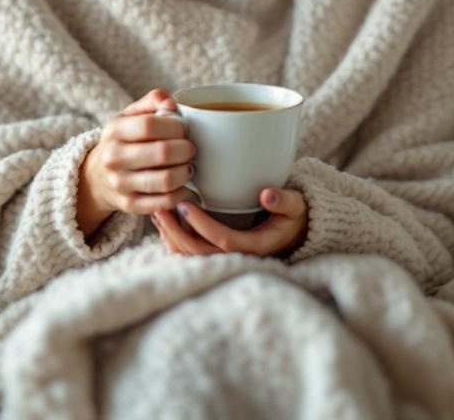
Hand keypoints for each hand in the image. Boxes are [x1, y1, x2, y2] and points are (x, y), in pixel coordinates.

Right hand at [77, 88, 196, 233]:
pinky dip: (181, 193)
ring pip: (165, 180)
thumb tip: (171, 103)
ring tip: (189, 166)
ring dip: (185, 172)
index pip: (149, 125)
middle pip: (161, 153)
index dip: (174, 126)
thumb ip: (153, 100)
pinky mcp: (129, 205)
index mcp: (114, 131)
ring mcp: (120, 184)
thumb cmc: (123, 140)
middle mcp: (113, 158)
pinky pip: (164, 202)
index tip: (184, 128)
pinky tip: (185, 185)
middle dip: (186, 149)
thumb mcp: (131, 115)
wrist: (97, 176)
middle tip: (191, 148)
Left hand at [151, 187, 307, 258]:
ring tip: (158, 213)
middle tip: (162, 209)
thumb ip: (285, 200)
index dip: (202, 225)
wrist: (295, 233)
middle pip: (201, 253)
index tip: (186, 205)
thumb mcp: (296, 206)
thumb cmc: (294, 217)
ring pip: (193, 256)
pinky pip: (192, 253)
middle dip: (178, 233)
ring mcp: (226, 257)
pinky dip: (175, 241)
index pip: (223, 240)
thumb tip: (268, 195)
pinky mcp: (218, 253)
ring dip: (172, 237)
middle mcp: (237, 257)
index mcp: (255, 247)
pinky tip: (164, 222)